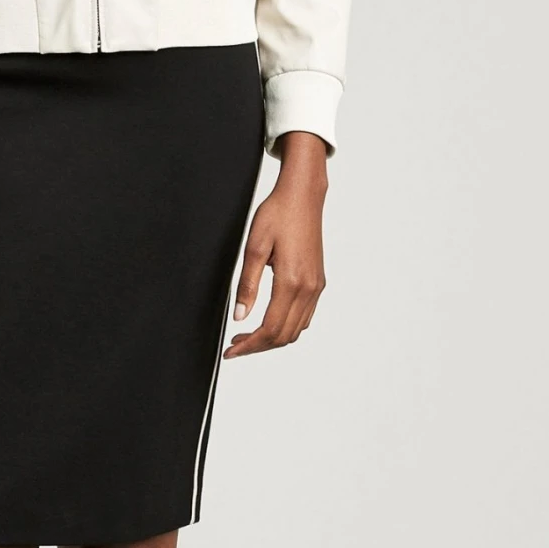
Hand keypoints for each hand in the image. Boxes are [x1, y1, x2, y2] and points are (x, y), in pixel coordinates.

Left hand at [223, 131, 327, 357]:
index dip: (248, 345)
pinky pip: (304, 317)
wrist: (303, 196)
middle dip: (258, 347)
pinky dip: (286, 328)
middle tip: (234, 346)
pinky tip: (268, 322)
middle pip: (283, 335)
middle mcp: (309, 289)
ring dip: (272, 339)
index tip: (230, 351)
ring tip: (247, 337)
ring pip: (296, 330)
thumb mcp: (254, 247)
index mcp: (291, 281)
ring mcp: (316, 287)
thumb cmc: (277, 215)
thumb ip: (247, 285)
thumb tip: (239, 317)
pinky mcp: (318, 282)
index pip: (269, 328)